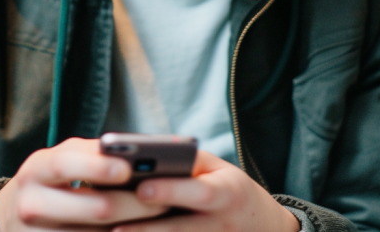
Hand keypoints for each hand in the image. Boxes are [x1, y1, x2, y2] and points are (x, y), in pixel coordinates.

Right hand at [0, 138, 168, 230]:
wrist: (9, 219)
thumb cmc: (50, 180)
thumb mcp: (61, 159)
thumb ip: (93, 154)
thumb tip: (137, 155)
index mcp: (37, 169)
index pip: (68, 164)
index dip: (100, 167)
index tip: (130, 168)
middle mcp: (33, 205)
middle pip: (96, 209)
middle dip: (136, 204)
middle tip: (166, 199)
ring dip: (135, 229)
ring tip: (163, 219)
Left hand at [115, 150, 299, 231]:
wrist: (265, 228)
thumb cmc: (230, 189)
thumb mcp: (218, 170)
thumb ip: (187, 163)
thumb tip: (144, 156)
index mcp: (229, 192)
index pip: (199, 192)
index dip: (171, 191)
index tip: (141, 188)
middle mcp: (223, 224)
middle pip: (183, 229)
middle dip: (148, 227)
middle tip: (114, 223)